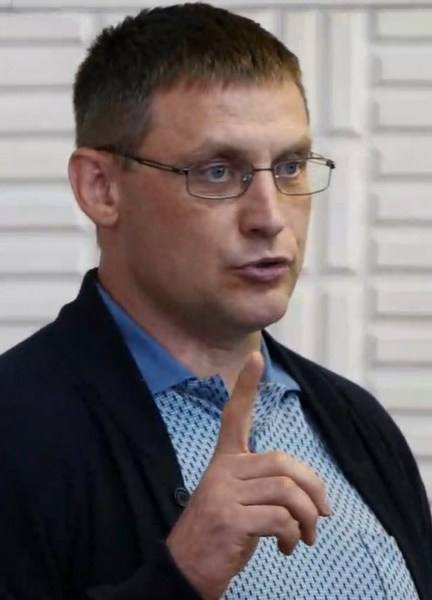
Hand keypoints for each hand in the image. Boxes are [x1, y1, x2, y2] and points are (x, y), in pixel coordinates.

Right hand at [166, 352, 329, 599]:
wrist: (185, 569)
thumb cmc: (220, 534)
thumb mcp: (239, 501)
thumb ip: (265, 485)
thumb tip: (312, 494)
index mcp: (224, 462)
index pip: (234, 416)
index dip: (245, 387)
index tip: (255, 358)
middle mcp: (222, 470)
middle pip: (282, 462)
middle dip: (313, 488)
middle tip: (322, 514)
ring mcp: (223, 493)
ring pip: (286, 491)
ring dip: (307, 518)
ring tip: (305, 536)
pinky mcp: (229, 519)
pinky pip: (279, 518)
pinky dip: (292, 535)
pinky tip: (284, 547)